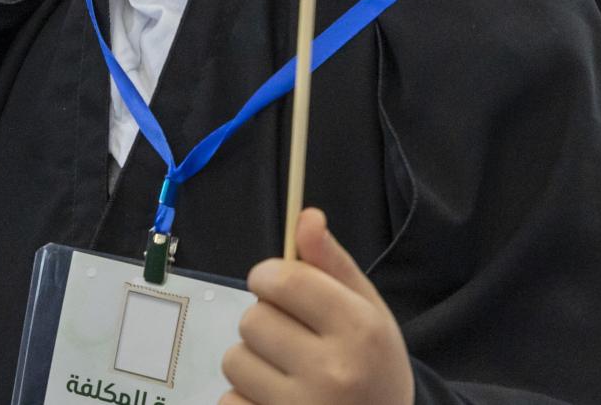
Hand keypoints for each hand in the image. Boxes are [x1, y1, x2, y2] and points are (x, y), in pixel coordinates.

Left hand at [221, 209, 414, 404]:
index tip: (276, 287)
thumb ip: (332, 264)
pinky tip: (277, 402)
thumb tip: (305, 216)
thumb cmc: (372, 367)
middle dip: (265, 323)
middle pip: (252, 319)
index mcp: (359, 332)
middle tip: (292, 342)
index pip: (283, 281)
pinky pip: (228, 400)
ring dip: (252, 362)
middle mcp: (332, 373)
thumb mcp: (368, 313)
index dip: (269, 277)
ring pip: (234, 360)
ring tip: (287, 376)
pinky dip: (245, 399)